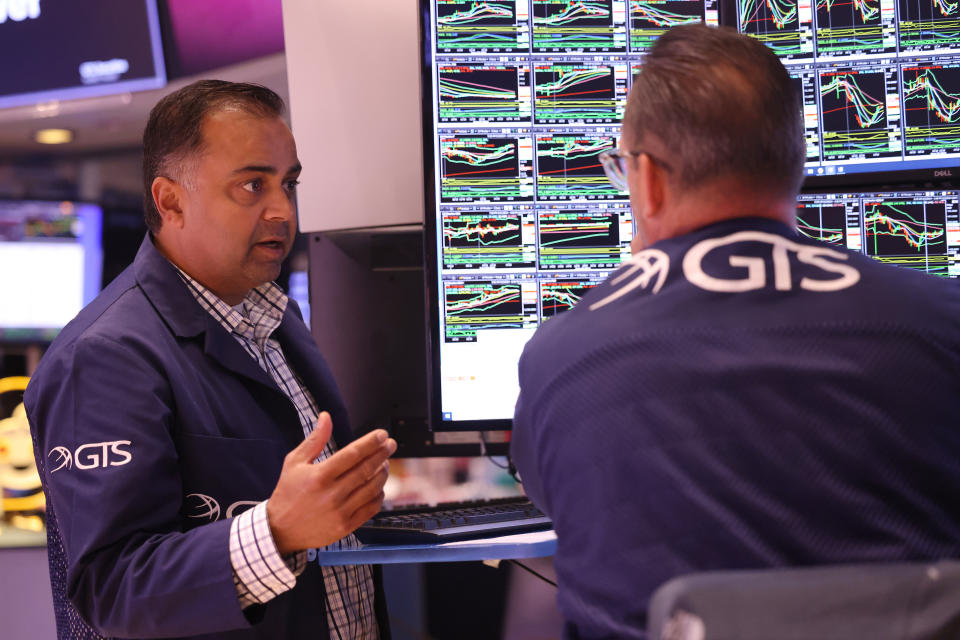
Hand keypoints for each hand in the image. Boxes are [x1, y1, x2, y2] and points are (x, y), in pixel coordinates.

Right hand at [266, 411, 395, 553]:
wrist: (280, 530)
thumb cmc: (288, 493)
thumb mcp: (294, 462)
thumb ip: (314, 439)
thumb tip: (326, 417)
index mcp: (320, 476)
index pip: (353, 454)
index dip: (370, 442)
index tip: (381, 435)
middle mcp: (332, 494)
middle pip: (366, 469)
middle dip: (382, 454)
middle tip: (390, 444)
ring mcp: (340, 512)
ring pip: (372, 488)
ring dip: (382, 473)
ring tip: (384, 463)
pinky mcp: (346, 526)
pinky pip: (371, 508)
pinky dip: (378, 495)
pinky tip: (378, 487)